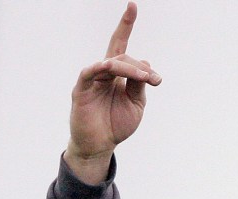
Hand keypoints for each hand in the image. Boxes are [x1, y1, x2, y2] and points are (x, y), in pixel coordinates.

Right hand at [65, 2, 161, 182]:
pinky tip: (110, 67)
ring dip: (130, 68)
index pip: (121, 45)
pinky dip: (100, 68)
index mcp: (118, 75)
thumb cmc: (117, 124)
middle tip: (155, 80)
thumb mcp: (136, 104)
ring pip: (111, 63)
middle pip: (122, 56)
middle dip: (140, 66)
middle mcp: (104, 73)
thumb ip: (140, 85)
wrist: (101, 145)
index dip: (126, 25)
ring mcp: (92, 79)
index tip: (133, 5)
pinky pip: (89, 73)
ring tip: (145, 78)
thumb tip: (146, 62)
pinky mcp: (81, 89)